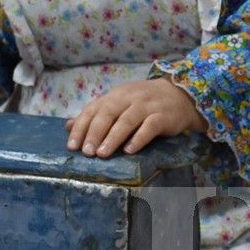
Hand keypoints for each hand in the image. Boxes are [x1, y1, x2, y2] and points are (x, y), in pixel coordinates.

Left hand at [66, 78, 206, 157]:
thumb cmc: (145, 103)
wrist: (181, 95)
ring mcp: (147, 106)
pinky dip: (139, 138)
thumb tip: (68, 126)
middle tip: (87, 152)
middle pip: (108, 113)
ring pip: (127, 120)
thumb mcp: (119, 104)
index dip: (81, 127)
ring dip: (113, 137)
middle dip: (95, 133)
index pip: (94, 109)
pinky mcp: (163, 116)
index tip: (72, 146)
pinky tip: (129, 150)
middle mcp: (130, 98)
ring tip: (103, 154)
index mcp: (116, 95)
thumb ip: (95, 114)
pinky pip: (150, 126)